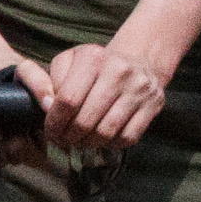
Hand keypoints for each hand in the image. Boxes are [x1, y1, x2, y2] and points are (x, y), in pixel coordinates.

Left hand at [31, 36, 176, 151]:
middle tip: (63, 140)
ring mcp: (139, 88)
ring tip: (79, 141)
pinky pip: (128, 137)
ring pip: (106, 132)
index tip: (51, 131)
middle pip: (86, 120)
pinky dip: (111, 144)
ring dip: (88, 143)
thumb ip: (47, 80)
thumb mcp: (67, 62)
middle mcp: (119, 71)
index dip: (55, 122)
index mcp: (93, 57)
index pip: (68, 100)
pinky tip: (101, 139)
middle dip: (69, 136)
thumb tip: (46, 106)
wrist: (138, 60)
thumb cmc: (95, 65)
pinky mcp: (153, 104)